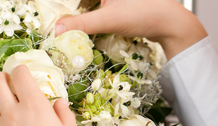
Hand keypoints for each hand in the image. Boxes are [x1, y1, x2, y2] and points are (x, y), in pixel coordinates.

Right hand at [55, 0, 206, 58]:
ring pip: (86, 4)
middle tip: (54, 25)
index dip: (58, 5)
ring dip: (75, 15)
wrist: (171, 23)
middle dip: (66, 9)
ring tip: (62, 27)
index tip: (46, 12)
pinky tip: (79, 27)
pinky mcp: (116, 4)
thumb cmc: (144, 13)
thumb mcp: (108, 19)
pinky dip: (86, 16)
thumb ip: (81, 24)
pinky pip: (94, 7)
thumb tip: (56, 31)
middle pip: (78, 2)